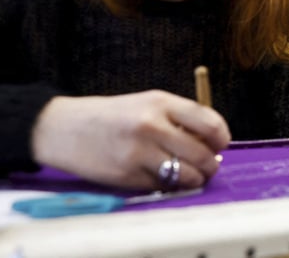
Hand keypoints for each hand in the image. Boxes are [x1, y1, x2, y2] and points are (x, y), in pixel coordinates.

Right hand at [31, 91, 230, 190]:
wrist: (66, 128)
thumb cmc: (113, 116)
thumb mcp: (148, 103)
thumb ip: (179, 118)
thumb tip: (212, 142)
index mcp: (160, 103)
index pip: (208, 122)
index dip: (222, 137)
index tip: (221, 144)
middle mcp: (151, 126)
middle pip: (201, 153)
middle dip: (212, 164)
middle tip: (211, 166)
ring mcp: (138, 153)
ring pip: (186, 175)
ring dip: (195, 179)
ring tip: (192, 175)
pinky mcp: (127, 175)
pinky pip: (162, 186)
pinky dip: (168, 185)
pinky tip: (163, 177)